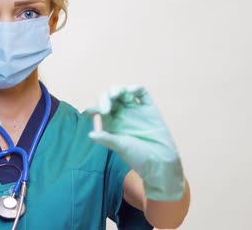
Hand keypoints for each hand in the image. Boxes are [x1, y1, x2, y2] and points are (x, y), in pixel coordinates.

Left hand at [87, 86, 184, 200]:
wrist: (161, 162)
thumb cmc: (139, 158)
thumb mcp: (120, 147)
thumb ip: (107, 139)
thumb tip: (90, 134)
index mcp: (111, 123)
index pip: (100, 108)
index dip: (96, 106)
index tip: (95, 111)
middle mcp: (122, 115)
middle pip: (109, 98)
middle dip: (105, 97)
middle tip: (106, 108)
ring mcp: (135, 110)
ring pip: (123, 92)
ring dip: (118, 89)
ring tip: (116, 95)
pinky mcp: (149, 108)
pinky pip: (142, 93)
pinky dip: (136, 88)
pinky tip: (131, 91)